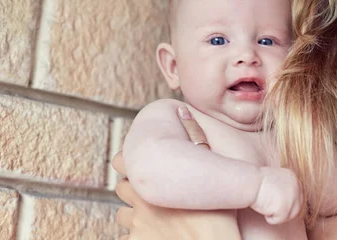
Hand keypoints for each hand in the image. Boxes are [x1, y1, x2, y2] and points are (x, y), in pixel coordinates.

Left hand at [112, 105, 241, 239]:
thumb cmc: (216, 207)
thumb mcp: (211, 164)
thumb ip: (195, 136)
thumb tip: (183, 109)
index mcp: (151, 177)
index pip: (121, 160)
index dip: (131, 160)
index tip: (143, 162)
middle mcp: (139, 200)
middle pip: (123, 186)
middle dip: (134, 186)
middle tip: (152, 188)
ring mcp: (136, 225)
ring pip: (124, 214)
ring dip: (135, 211)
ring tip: (154, 214)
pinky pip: (128, 236)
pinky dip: (139, 234)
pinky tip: (156, 234)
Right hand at [251, 166, 302, 224]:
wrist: (249, 182)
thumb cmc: (256, 181)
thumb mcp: (274, 179)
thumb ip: (283, 187)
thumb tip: (286, 200)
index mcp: (293, 178)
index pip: (297, 196)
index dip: (287, 203)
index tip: (277, 205)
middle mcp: (296, 187)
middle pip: (296, 208)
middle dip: (284, 211)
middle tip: (271, 209)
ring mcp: (292, 197)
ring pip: (289, 216)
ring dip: (277, 215)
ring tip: (265, 206)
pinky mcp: (285, 208)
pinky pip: (279, 220)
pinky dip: (270, 218)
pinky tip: (263, 208)